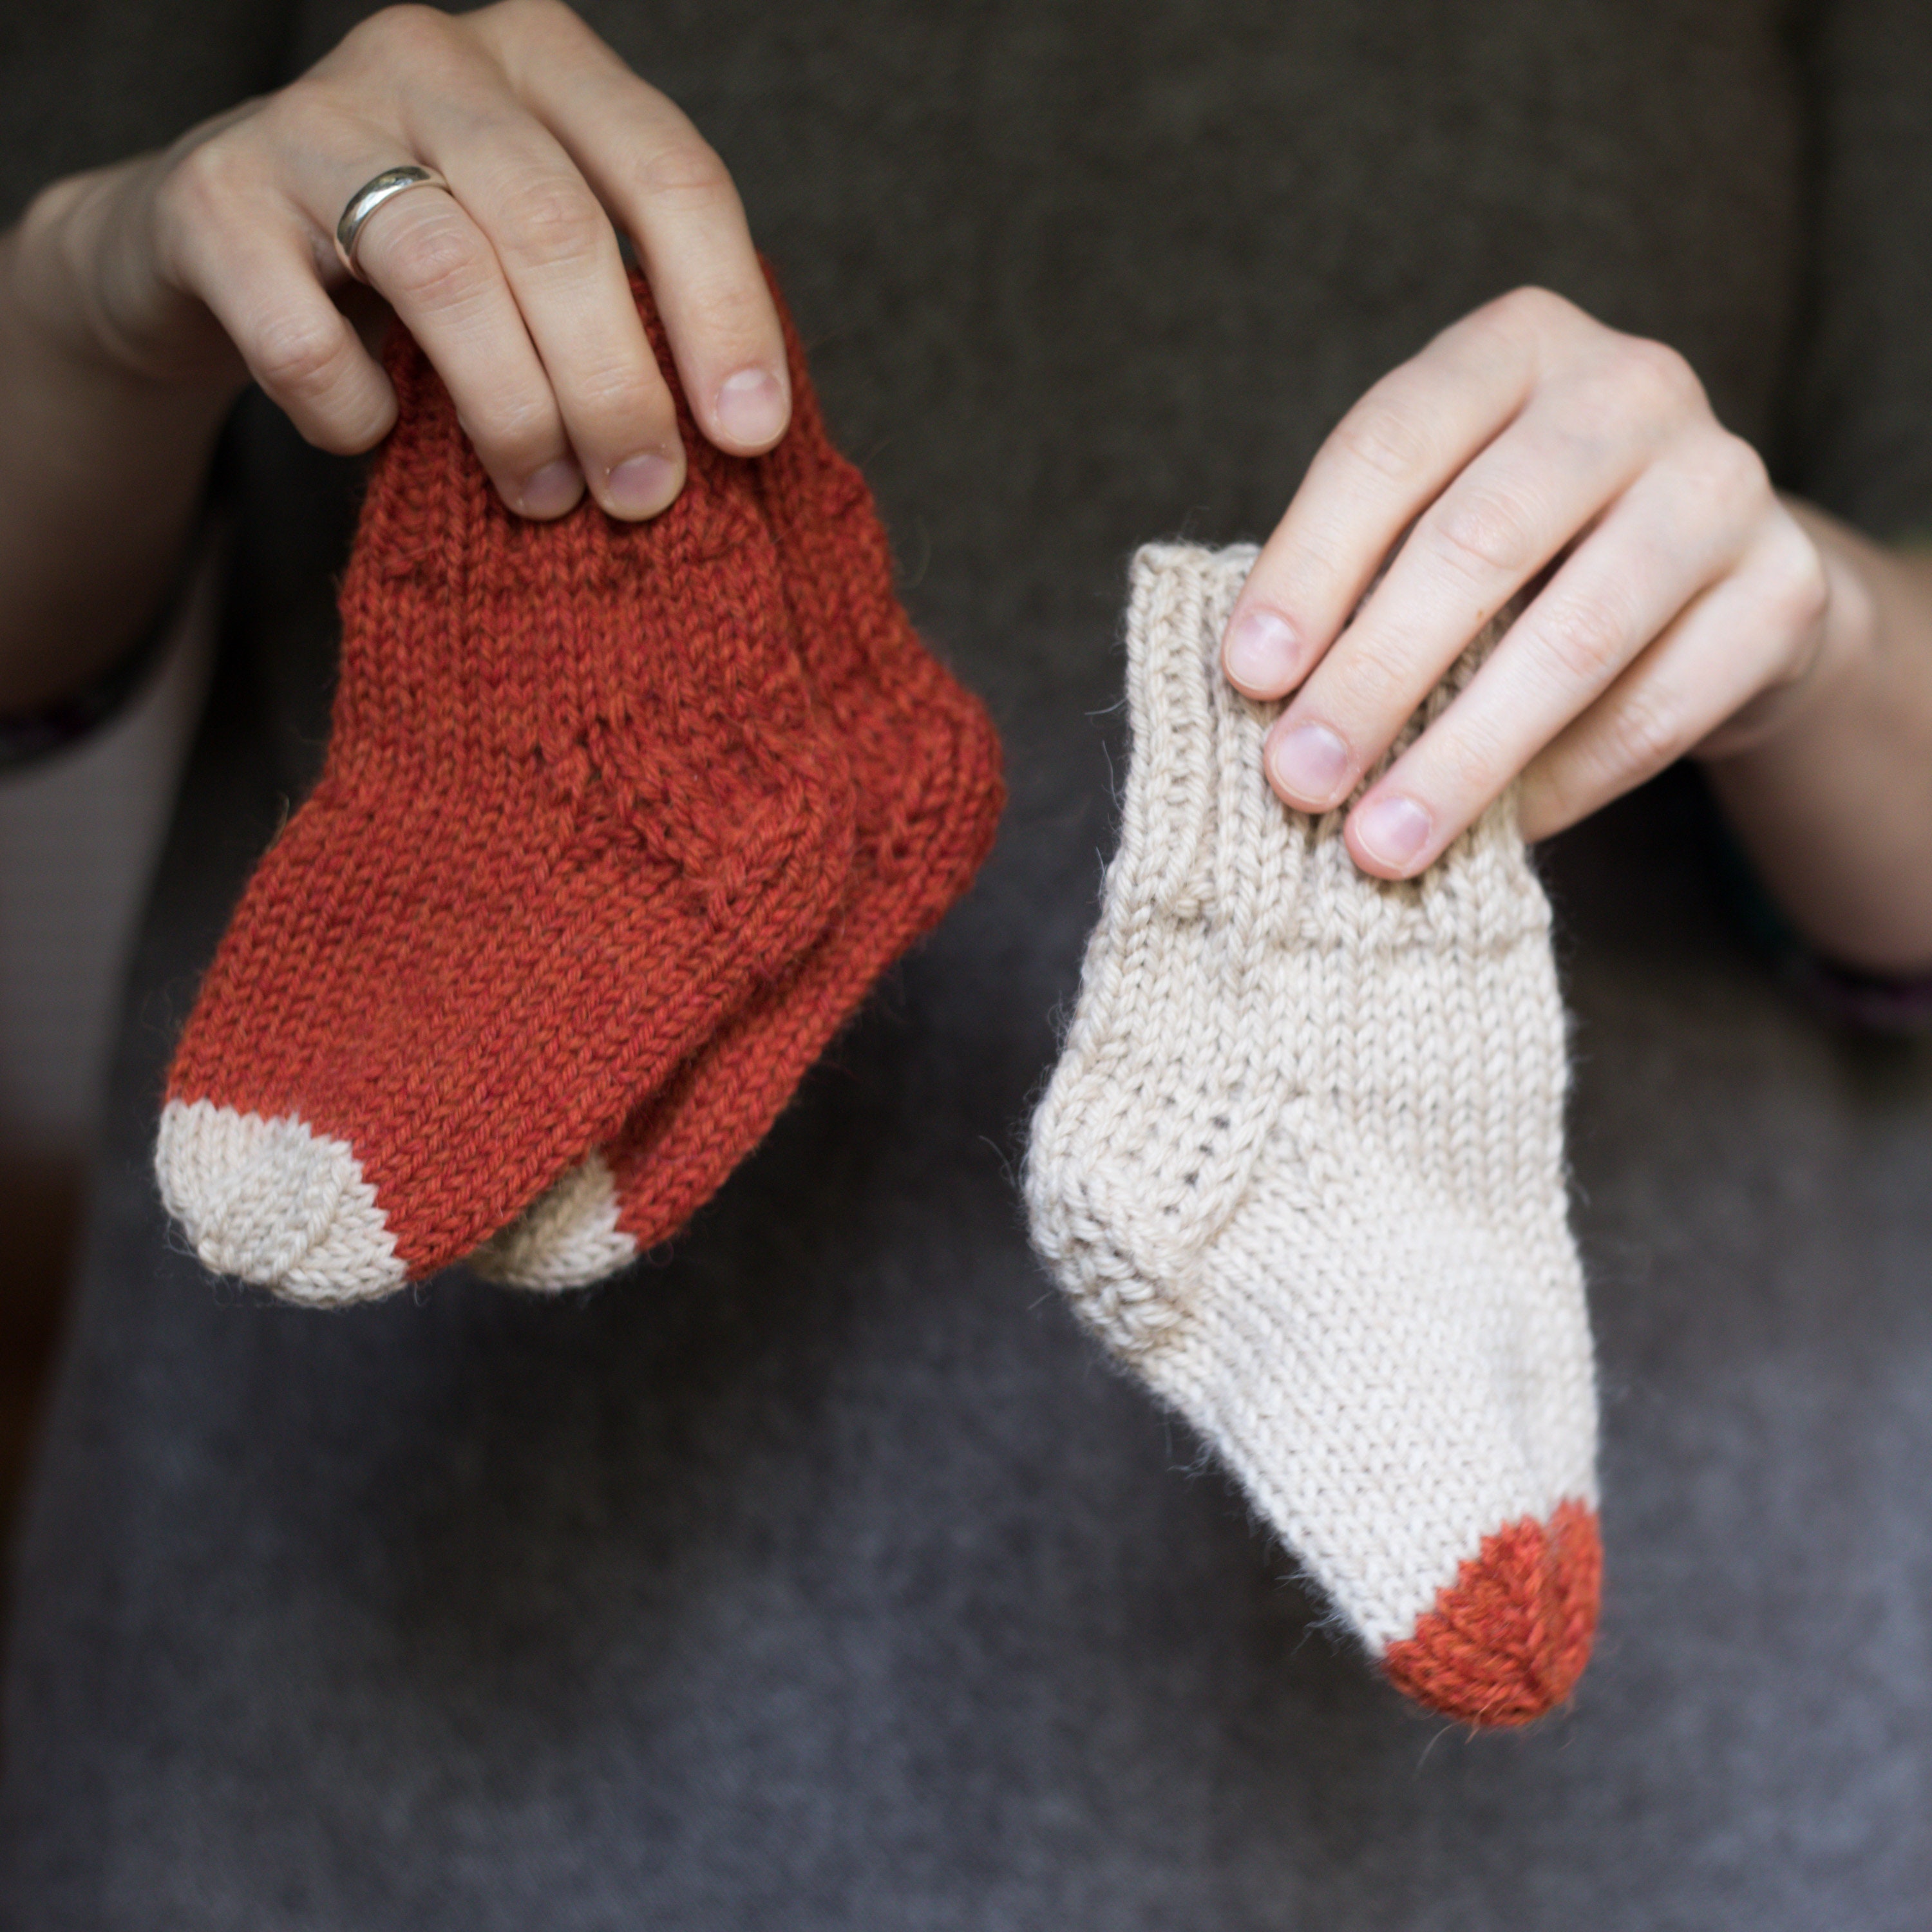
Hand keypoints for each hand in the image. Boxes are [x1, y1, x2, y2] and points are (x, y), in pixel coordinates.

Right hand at [17, 0, 785, 520]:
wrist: (222, 239)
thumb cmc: (437, 265)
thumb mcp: (546, 256)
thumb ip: (633, 305)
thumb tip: (741, 439)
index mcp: (545, 60)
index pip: (670, 175)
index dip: (725, 312)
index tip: (751, 436)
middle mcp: (432, 58)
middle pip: (557, 229)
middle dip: (616, 385)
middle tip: (642, 493)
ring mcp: (312, 118)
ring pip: (445, 272)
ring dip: (510, 410)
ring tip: (543, 497)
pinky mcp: (214, 201)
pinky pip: (304, 336)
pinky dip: (355, 411)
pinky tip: (375, 435)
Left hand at [1220, 287, 1854, 878]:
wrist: (1706, 569)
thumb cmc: (1520, 548)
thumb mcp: (1433, 518)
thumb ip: (1359, 580)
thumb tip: (1264, 706)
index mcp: (1512, 344)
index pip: (1386, 447)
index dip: (1308, 569)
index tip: (1249, 677)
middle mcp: (1628, 387)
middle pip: (1477, 541)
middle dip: (1373, 675)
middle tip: (1299, 779)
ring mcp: (1723, 480)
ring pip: (1575, 636)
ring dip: (1463, 755)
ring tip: (1380, 844)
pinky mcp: (1784, 589)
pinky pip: (1656, 710)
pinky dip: (1563, 785)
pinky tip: (1497, 837)